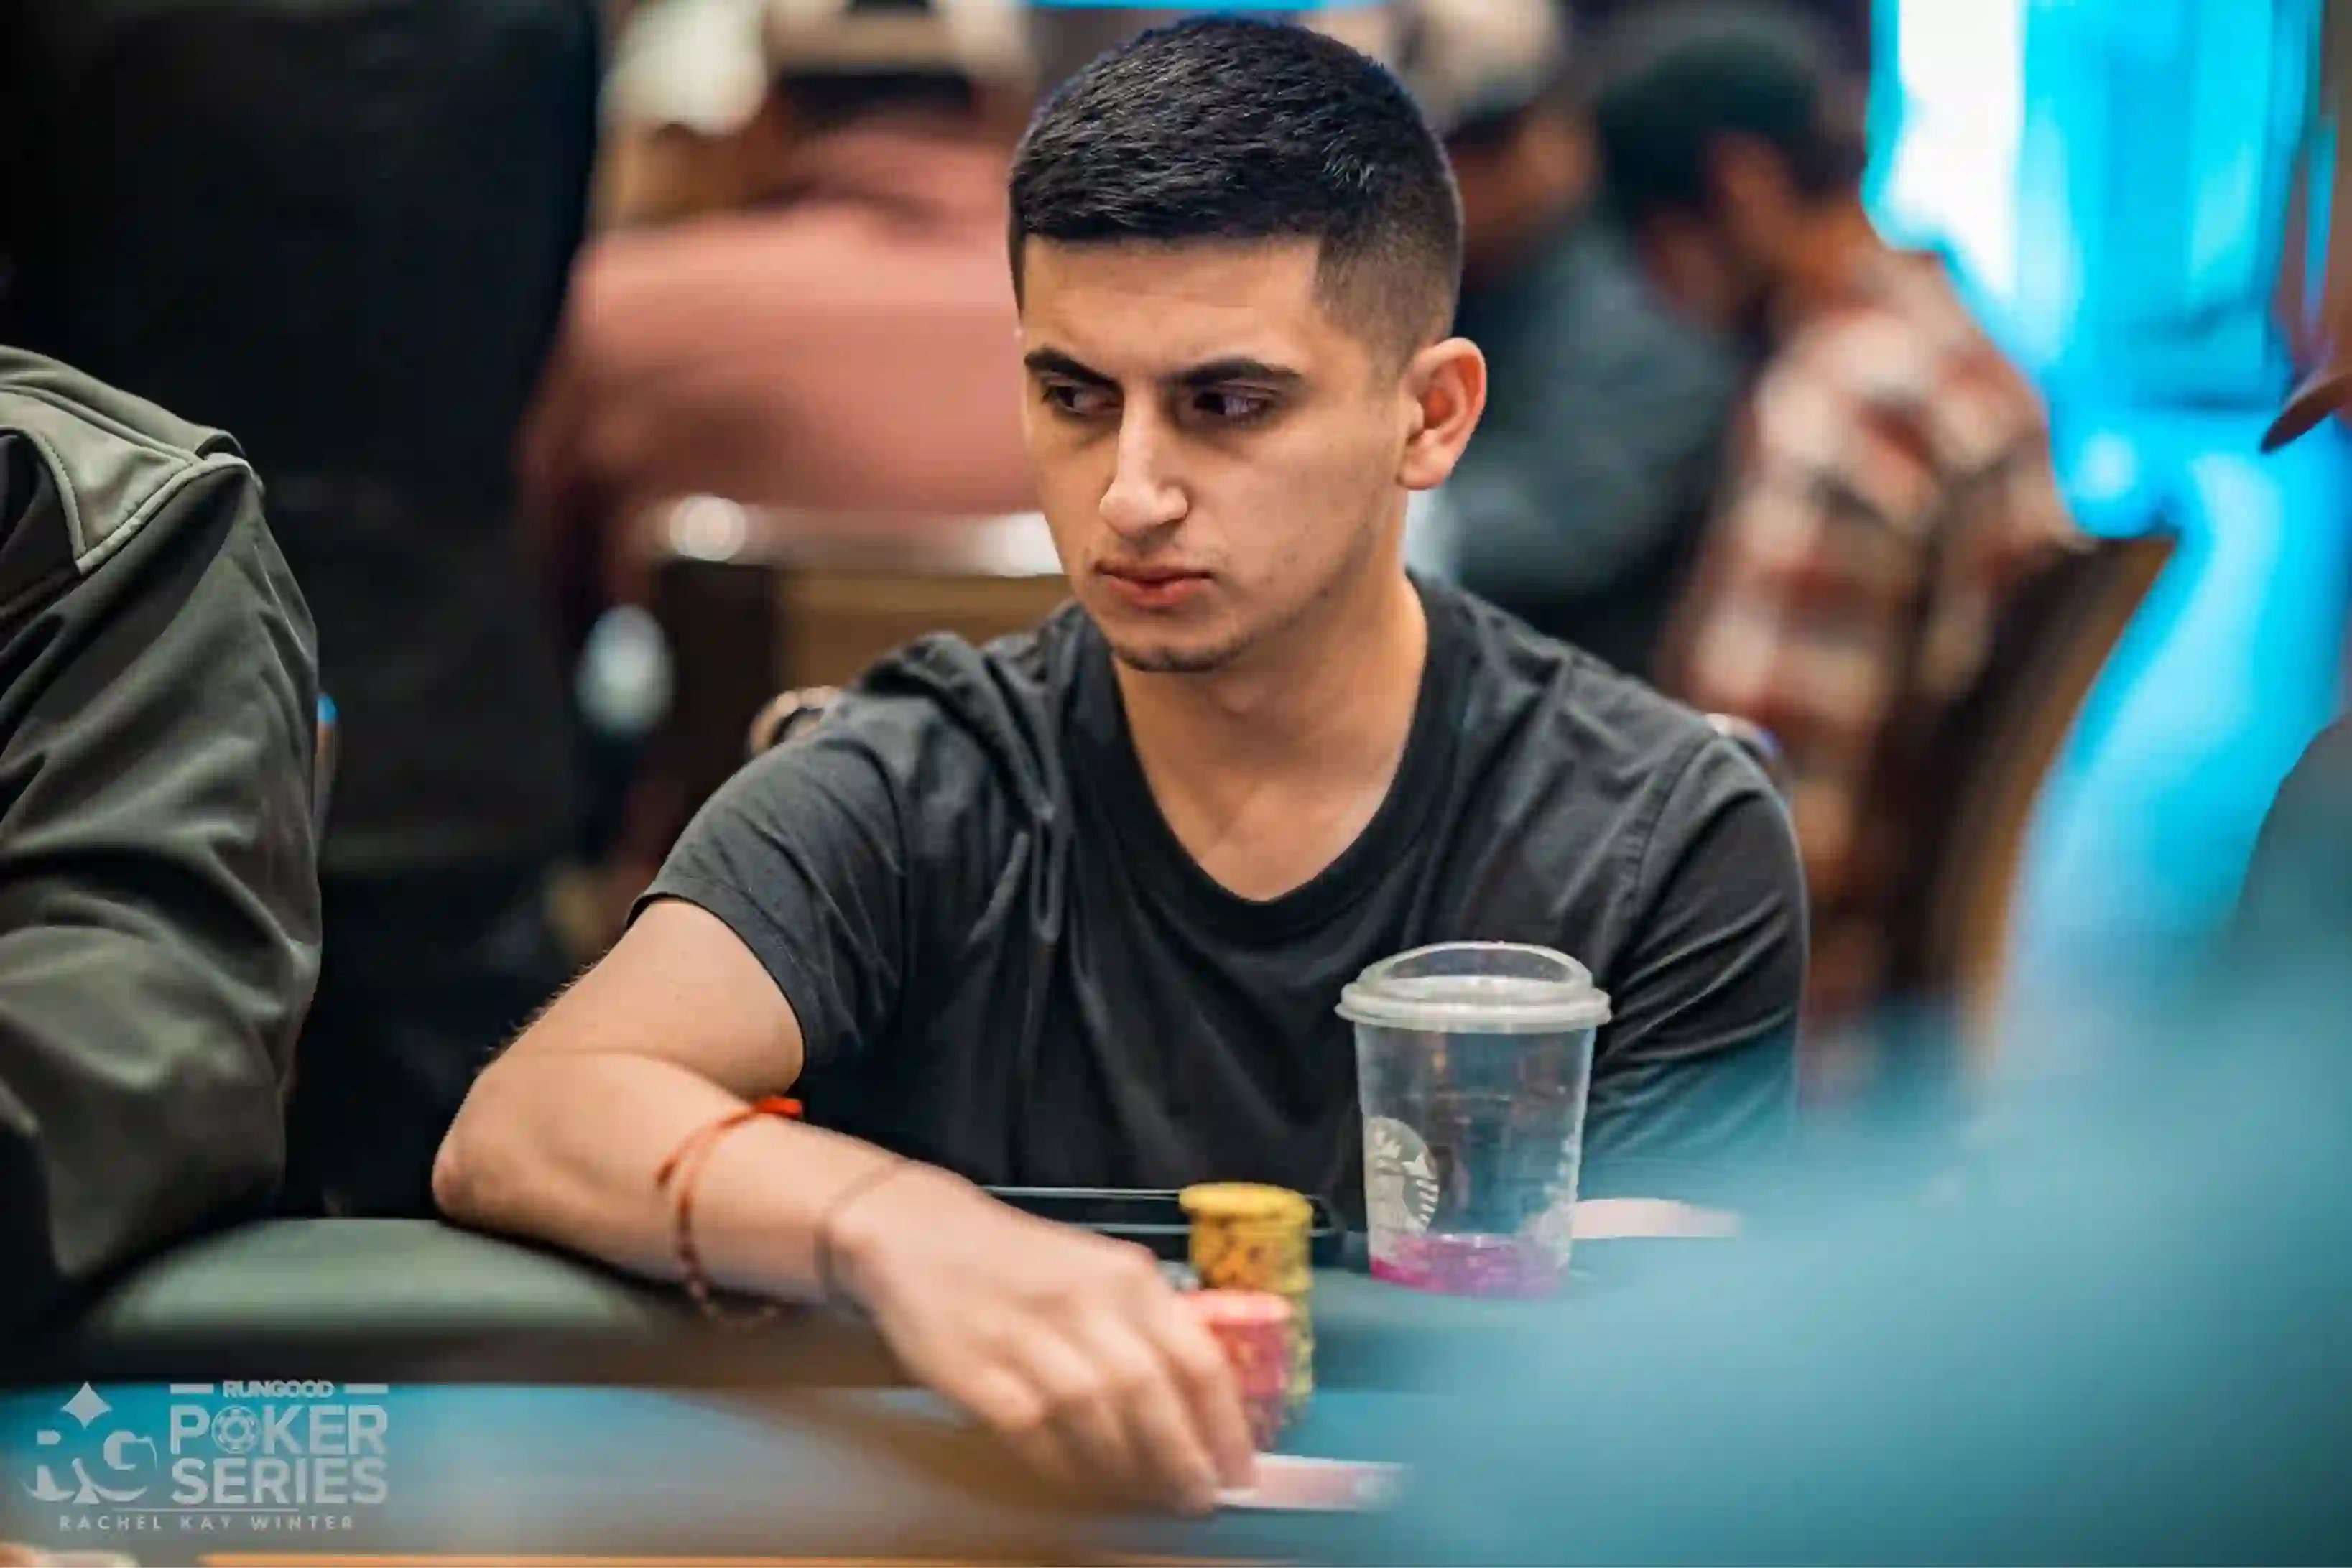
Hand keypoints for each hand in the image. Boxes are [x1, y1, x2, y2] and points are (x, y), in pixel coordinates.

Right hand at [828, 1165, 1255, 1512]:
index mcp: (1126, 1276)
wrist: (919, 1233)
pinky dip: (1066, 1467)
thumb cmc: (1023, 1262)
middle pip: (1151, 1395)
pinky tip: (1084, 1482)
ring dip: (1128, 1470)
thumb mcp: (1098, 1271)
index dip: (1226, 1426)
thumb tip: (1202, 1405)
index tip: (1240, 1474)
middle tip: (1197, 1501)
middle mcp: (1083, 1303)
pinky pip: (1036, 1435)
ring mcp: (1027, 1337)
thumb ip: (1147, 1324)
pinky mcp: (977, 1371)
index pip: (1198, 1358)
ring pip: (1097, 1419)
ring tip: (1147, 1496)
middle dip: (1183, 1459)